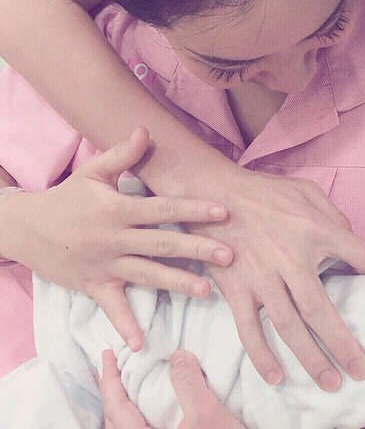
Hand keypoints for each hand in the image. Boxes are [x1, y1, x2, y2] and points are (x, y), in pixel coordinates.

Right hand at [2, 128, 232, 349]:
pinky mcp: (94, 286)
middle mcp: (114, 238)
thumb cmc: (67, 197)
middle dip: (197, 249)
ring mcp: (105, 265)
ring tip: (206, 291)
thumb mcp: (92, 171)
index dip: (193, 208)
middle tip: (229, 255)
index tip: (223, 211)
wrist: (27, 227)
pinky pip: (112, 307)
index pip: (162, 208)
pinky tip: (143, 344)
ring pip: (147, 274)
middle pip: (162, 243)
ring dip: (176, 283)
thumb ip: (122, 153)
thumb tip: (146, 129)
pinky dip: (125, 324)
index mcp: (117, 208)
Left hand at [99, 349, 245, 428]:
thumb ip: (188, 383)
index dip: (110, 379)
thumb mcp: (207, 413)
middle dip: (109, 392)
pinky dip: (133, 416)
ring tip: (122, 385)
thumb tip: (177, 356)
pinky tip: (143, 407)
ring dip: (120, 406)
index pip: (116, 406)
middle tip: (110, 367)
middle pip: (112, 421)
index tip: (107, 354)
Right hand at [189, 167, 364, 390]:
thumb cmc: (264, 191)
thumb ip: (332, 214)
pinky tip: (275, 375)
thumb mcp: (305, 189)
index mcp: (314, 230)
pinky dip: (260, 355)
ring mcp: (261, 277)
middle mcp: (291, 258)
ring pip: (288, 327)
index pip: (359, 254)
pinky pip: (248, 328)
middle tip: (361, 370)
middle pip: (321, 310)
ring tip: (330, 382)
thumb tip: (349, 240)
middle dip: (343, 344)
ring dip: (310, 359)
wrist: (213, 191)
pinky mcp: (236, 287)